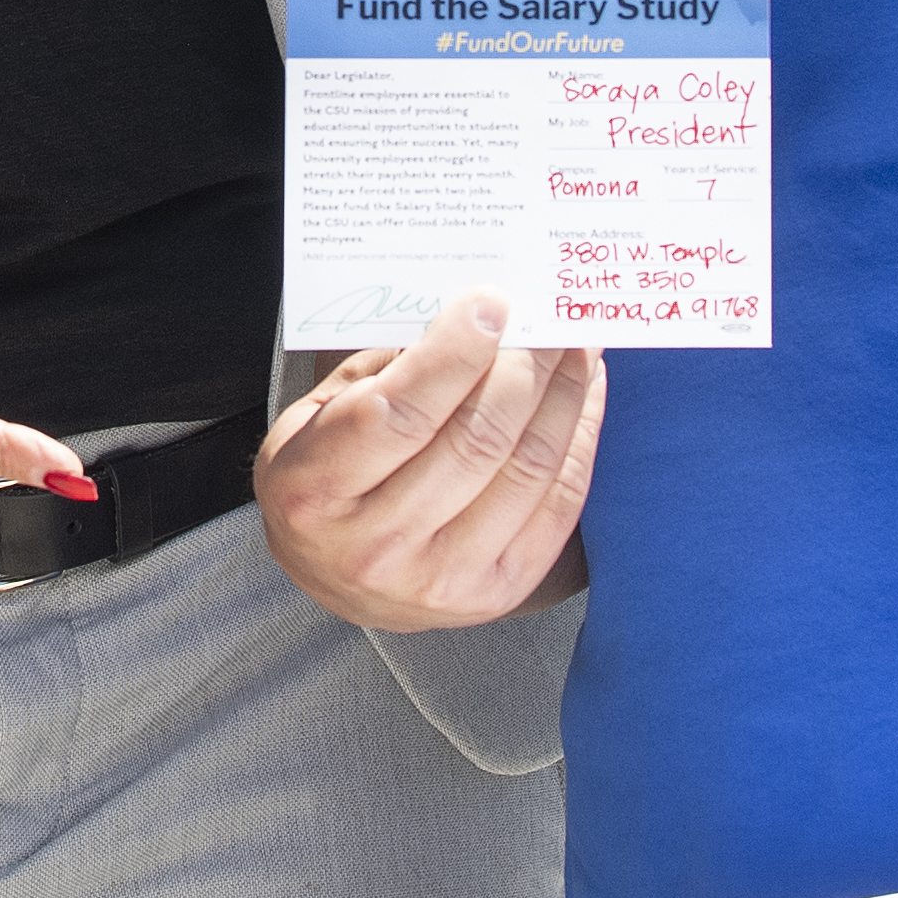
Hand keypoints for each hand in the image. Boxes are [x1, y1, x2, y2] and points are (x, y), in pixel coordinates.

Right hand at [254, 293, 604, 630]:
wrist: (332, 577)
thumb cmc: (325, 476)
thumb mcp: (321, 413)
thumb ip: (388, 368)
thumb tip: (477, 316)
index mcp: (315, 490)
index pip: (400, 413)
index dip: (456, 352)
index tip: (492, 302)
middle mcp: (376, 546)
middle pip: (477, 438)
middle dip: (526, 364)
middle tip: (549, 316)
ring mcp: (442, 580)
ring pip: (528, 467)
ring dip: (563, 393)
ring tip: (575, 345)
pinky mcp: (496, 595)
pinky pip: (560, 504)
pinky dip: (580, 437)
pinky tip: (582, 394)